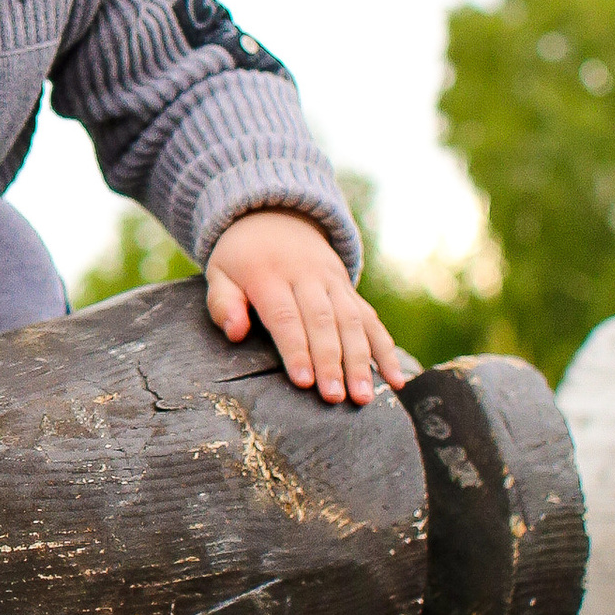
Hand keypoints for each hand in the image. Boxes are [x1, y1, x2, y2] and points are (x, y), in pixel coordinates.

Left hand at [202, 211, 404, 406]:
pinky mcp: (349, 287)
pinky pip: (371, 318)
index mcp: (268, 275)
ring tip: (363, 397)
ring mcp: (332, 281)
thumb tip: (235, 333)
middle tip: (334, 397)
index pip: (286, 316)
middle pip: (323, 321)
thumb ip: (223, 303)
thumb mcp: (219, 272)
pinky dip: (385, 349)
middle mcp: (306, 276)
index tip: (303, 382)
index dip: (296, 349)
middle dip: (331, 362)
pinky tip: (395, 379)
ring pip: (351, 321)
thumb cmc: (241, 258)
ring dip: (360, 361)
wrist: (274, 216)